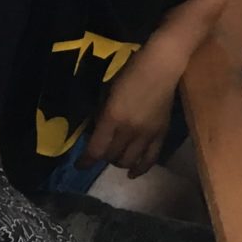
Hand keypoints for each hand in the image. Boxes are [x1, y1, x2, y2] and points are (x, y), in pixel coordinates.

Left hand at [81, 60, 177, 177]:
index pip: (96, 149)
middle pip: (111, 156)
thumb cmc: (131, 73)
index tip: (80, 165)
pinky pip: (150, 158)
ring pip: (129, 161)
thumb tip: (96, 132)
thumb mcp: (108, 92)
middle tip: (101, 150)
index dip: (85, 161)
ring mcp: (147, 134)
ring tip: (116, 156)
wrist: (161, 68)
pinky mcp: (161, 134)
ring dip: (119, 162)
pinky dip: (140, 168)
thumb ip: (102, 115)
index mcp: (113, 117)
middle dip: (103, 157)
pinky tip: (133, 173)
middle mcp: (129, 130)